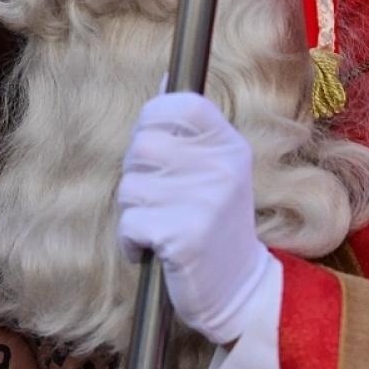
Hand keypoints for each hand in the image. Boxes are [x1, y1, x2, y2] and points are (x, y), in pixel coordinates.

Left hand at [116, 91, 271, 343]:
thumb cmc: (215, 225)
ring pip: (130, 187)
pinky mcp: (184, 235)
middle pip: (142, 146)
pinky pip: (130, 222)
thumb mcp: (216, 170)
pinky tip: (154, 249)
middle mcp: (222, 168)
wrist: (238, 289)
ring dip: (133, 212)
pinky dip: (131, 241)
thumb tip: (167, 78)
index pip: (180, 104)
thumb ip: (189, 131)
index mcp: (229, 146)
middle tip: (158, 200)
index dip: (153, 119)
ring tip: (160, 227)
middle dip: (137, 175)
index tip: (155, 146)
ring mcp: (206, 201)